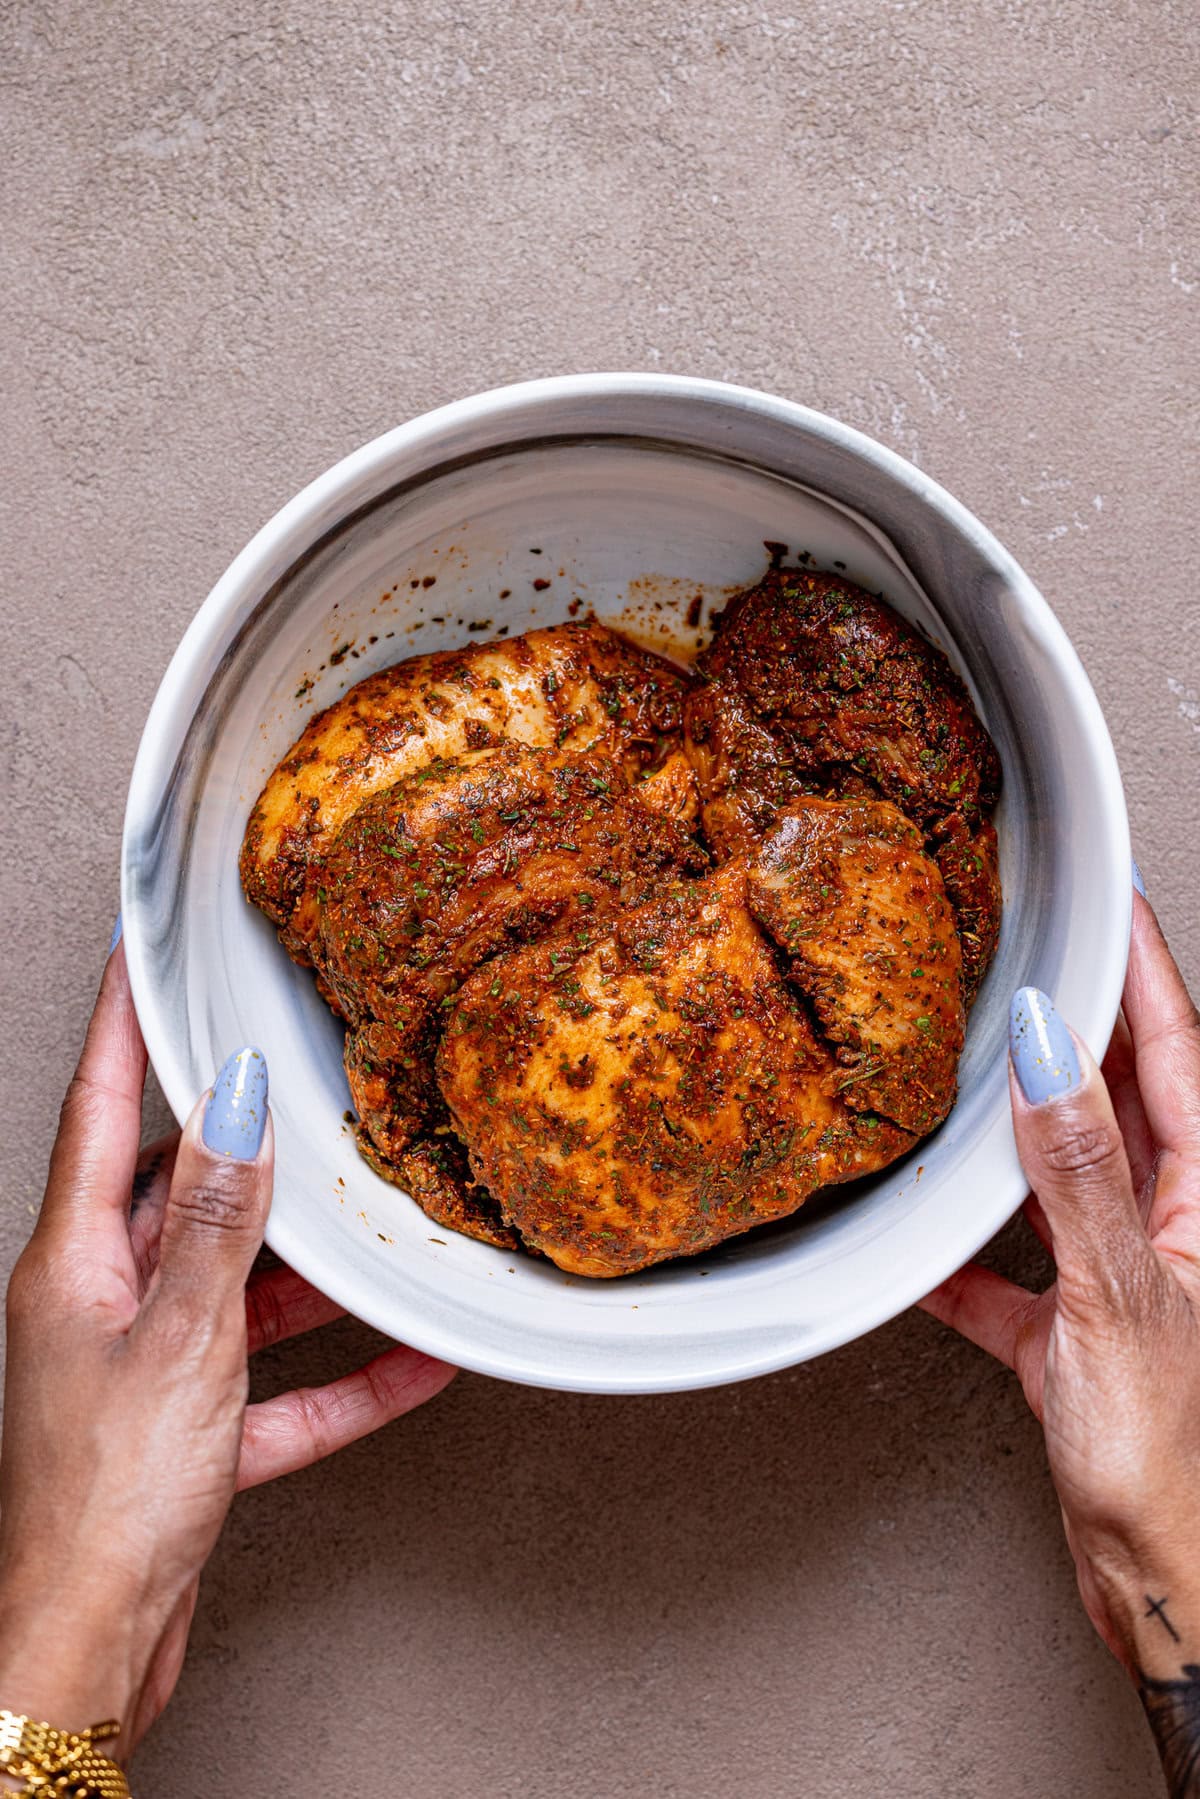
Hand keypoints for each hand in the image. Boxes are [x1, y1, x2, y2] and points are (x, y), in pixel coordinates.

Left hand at [0, 939, 455, 1755]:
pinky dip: (341, 1377)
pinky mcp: (186, 1436)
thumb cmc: (105, 1505)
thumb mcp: (182, 1339)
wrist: (87, 1652)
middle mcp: (100, 1304)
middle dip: (246, 1151)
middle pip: (177, 1194)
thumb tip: (237, 1103)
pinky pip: (278, 1388)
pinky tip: (410, 1366)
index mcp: (74, 1263)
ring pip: (237, 1289)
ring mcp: (143, 1370)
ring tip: (380, 1245)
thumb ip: (218, 1218)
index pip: (98, 1107)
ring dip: (311, 1278)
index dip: (121, 1023)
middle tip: (301, 1096)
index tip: (139, 953)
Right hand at [922, 885, 1199, 1789]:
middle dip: (1071, 1027)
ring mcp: (1126, 1279)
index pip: (1175, 1050)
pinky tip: (917, 1249)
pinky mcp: (1081, 1336)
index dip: (1138, 970)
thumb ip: (1077, 1175)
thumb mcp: (1122, 1304)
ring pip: (1061, 1175)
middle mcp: (1175, 1227)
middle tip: (1021, 960)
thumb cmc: (1181, 1470)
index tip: (1104, 901)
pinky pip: (1010, 1269)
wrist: (1176, 1595)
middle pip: (1118, 1098)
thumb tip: (1050, 1054)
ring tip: (963, 1072)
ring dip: (1010, 1132)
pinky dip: (963, 1256)